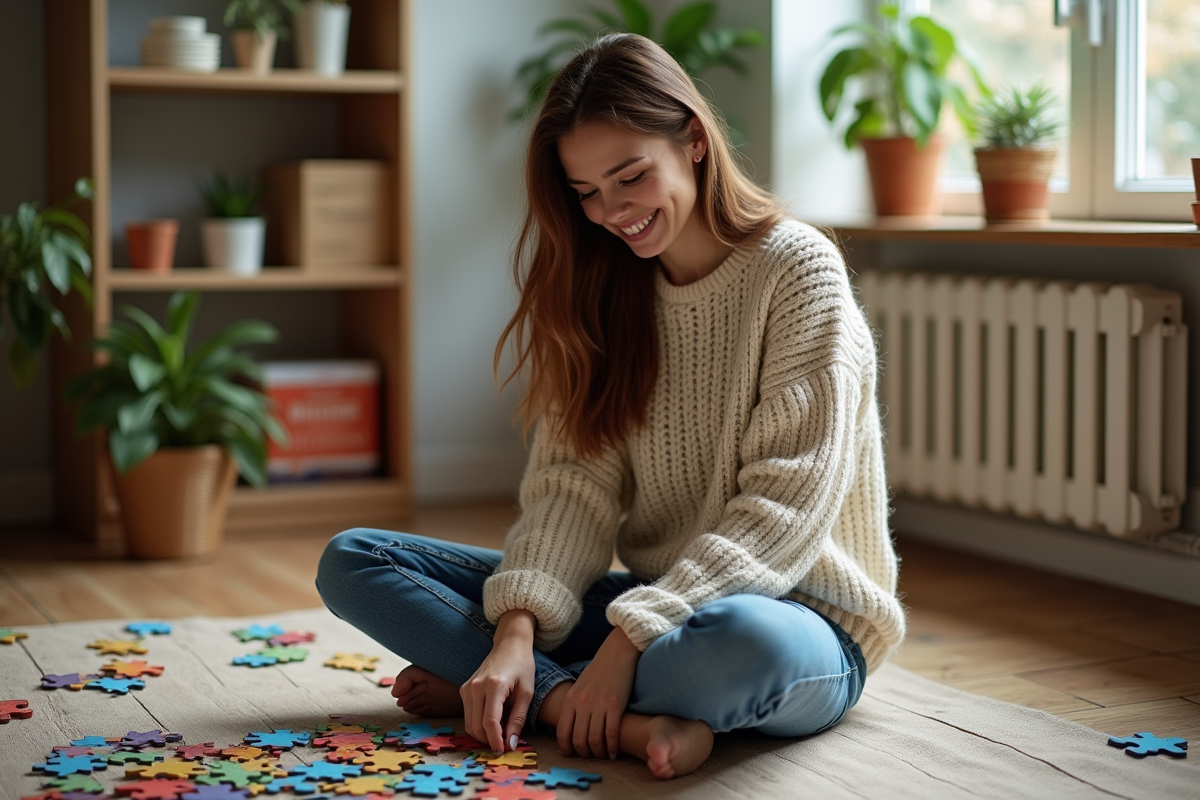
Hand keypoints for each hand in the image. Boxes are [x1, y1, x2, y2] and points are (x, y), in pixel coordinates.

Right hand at [462, 610, 535, 753]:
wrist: (509, 644)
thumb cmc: (522, 666)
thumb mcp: (527, 692)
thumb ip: (518, 719)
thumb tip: (510, 744)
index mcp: (494, 685)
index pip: (489, 722)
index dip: (495, 740)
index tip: (503, 751)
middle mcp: (476, 686)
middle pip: (476, 726)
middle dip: (489, 740)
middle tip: (505, 744)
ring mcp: (467, 687)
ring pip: (469, 724)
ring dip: (483, 734)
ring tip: (501, 733)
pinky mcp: (464, 689)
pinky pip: (468, 716)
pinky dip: (478, 724)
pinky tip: (493, 722)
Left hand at [558, 626, 639, 759]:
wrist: (617, 652)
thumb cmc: (600, 669)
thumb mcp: (580, 686)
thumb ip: (575, 704)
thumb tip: (574, 725)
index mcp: (571, 699)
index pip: (562, 732)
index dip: (566, 748)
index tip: (571, 754)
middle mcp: (582, 704)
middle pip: (578, 739)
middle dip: (584, 753)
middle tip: (590, 756)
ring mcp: (598, 704)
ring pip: (594, 739)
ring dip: (598, 752)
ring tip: (603, 754)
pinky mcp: (615, 705)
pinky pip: (611, 733)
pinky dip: (612, 746)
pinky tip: (615, 751)